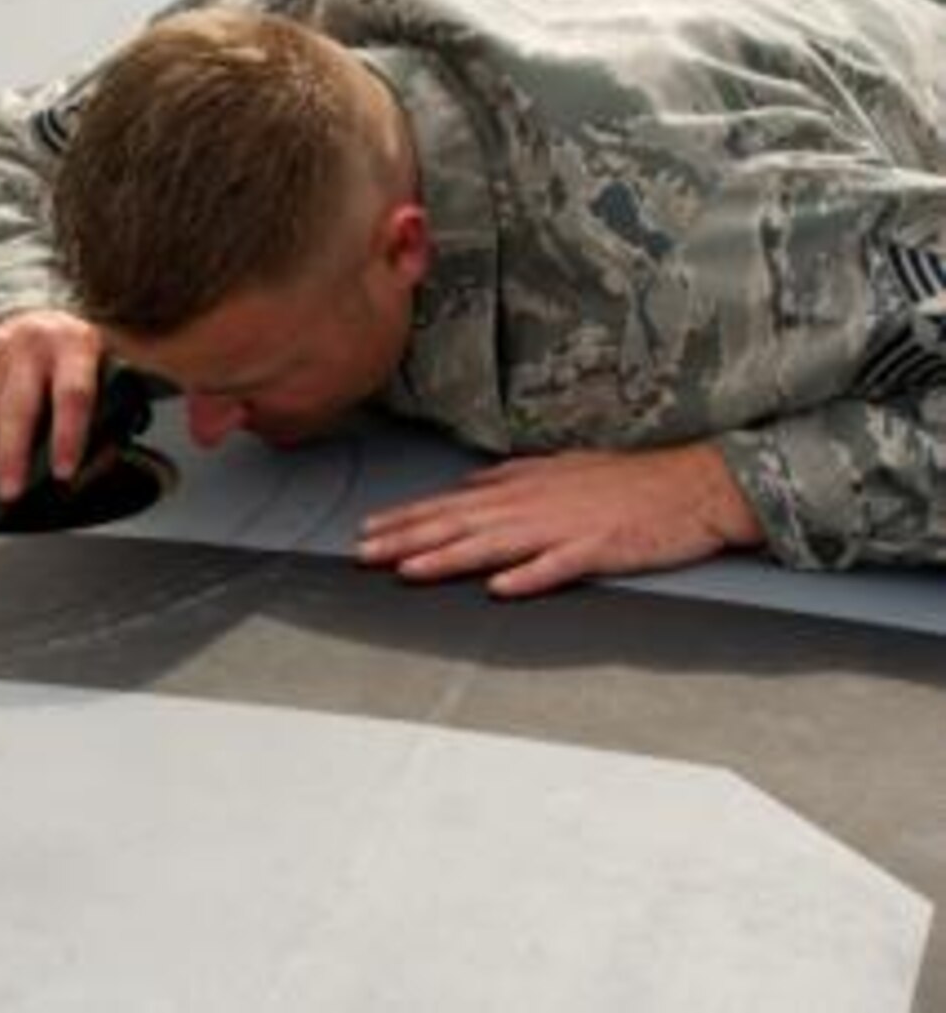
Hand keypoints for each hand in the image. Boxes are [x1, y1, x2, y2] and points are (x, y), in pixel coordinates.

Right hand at [0, 309, 103, 500]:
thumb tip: (90, 465)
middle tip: (13, 490)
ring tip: (7, 479)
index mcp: (76, 344)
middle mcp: (34, 342)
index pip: (73, 394)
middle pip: (19, 406)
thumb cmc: (75, 354)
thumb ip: (107, 411)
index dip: (68, 436)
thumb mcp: (105, 369)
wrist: (35, 316)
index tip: (63, 471)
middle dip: (14, 454)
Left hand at [355, 443, 763, 597]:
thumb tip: (468, 487)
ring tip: (408, 569)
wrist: (695, 484)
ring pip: (494, 544)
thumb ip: (510, 479)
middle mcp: (535, 504)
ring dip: (448, 557)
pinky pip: (559, 566)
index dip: (406, 518)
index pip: (451, 505)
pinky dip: (529, 577)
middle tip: (362, 553)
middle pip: (459, 524)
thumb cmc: (627, 480)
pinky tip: (500, 589)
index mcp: (523, 488)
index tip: (366, 531)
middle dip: (407, 539)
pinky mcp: (601, 549)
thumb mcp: (559, 468)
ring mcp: (567, 527)